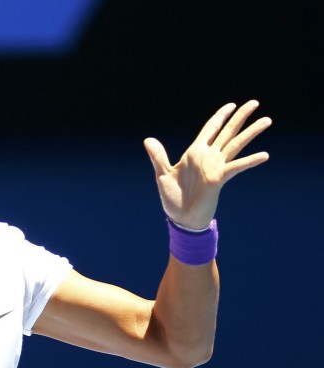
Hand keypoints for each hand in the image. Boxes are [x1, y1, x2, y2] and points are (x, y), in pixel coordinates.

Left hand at [144, 100, 271, 229]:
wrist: (181, 218)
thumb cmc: (173, 197)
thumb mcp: (163, 174)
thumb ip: (158, 156)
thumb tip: (147, 139)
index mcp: (194, 153)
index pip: (210, 129)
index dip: (220, 116)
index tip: (232, 105)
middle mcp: (208, 157)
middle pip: (227, 132)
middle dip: (240, 117)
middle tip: (255, 102)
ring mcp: (215, 167)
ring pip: (236, 144)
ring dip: (251, 132)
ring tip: (267, 120)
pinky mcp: (219, 179)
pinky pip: (236, 167)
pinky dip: (250, 161)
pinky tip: (264, 155)